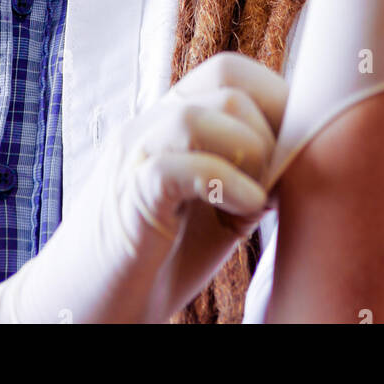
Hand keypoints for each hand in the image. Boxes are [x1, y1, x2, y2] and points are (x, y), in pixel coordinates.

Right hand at [0, 52, 285, 324]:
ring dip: (249, 152)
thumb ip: (250, 181)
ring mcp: (132, 157)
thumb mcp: (216, 215)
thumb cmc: (152, 265)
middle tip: (278, 176)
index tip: (297, 149)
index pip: (231, 71)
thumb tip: (302, 160)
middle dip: (270, 121)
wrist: (81, 312)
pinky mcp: (126, 199)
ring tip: (259, 199)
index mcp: (171, 122)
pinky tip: (245, 212)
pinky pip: (175, 167)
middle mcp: (149, 126)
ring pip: (199, 114)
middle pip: (224, 76)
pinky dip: (224, 183)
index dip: (276, 99)